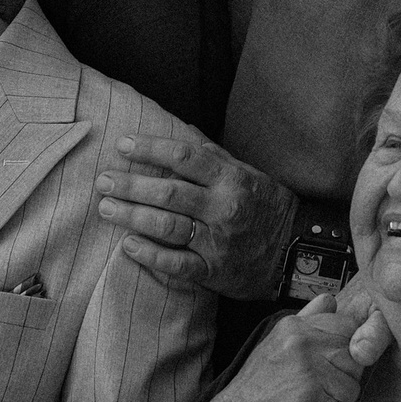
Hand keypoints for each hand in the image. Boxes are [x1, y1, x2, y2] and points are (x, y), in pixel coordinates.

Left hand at [98, 132, 298, 298]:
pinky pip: (176, 264)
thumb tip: (184, 130)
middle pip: (169, 193)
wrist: (298, 252)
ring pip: (168, 226)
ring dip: (132, 216)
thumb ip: (214, 156)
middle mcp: (223, 208)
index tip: (123, 145)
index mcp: (231, 179)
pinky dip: (150, 255)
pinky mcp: (214, 271)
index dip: (150, 149)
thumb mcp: (248, 174)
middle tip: (103, 181)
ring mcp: (218, 241)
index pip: (184, 158)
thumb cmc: (267, 208)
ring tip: (106, 208)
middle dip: (131, 185)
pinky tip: (127, 246)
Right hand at [208, 286, 392, 401]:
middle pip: (355, 360)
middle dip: (342, 379)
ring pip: (351, 390)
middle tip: (313, 389)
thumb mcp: (276, 341)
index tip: (326, 365)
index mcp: (296, 327)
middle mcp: (303, 345)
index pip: (348, 326)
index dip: (345, 349)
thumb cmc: (257, 384)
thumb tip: (330, 300)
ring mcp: (308, 375)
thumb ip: (307, 319)